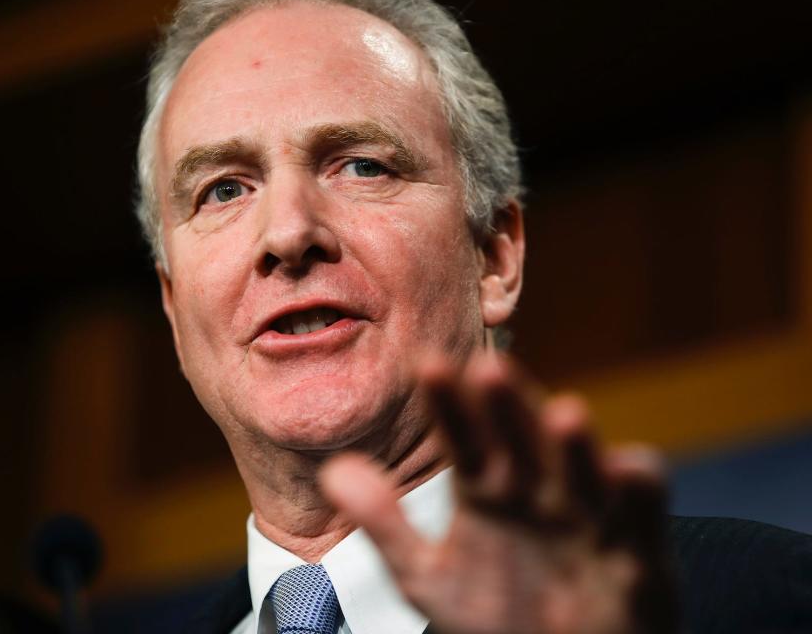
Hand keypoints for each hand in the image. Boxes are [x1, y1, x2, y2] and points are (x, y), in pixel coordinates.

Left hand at [319, 353, 676, 633]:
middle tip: (489, 366)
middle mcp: (538, 492)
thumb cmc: (498, 620)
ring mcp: (587, 522)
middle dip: (509, 408)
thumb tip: (333, 470)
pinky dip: (641, 497)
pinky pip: (642, 524)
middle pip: (523, 442)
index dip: (450, 405)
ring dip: (576, 448)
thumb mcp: (428, 577)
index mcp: (488, 489)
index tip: (428, 366)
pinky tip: (630, 468)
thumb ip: (385, 524)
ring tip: (565, 413)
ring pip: (582, 475)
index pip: (465, 437)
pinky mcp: (637, 561)